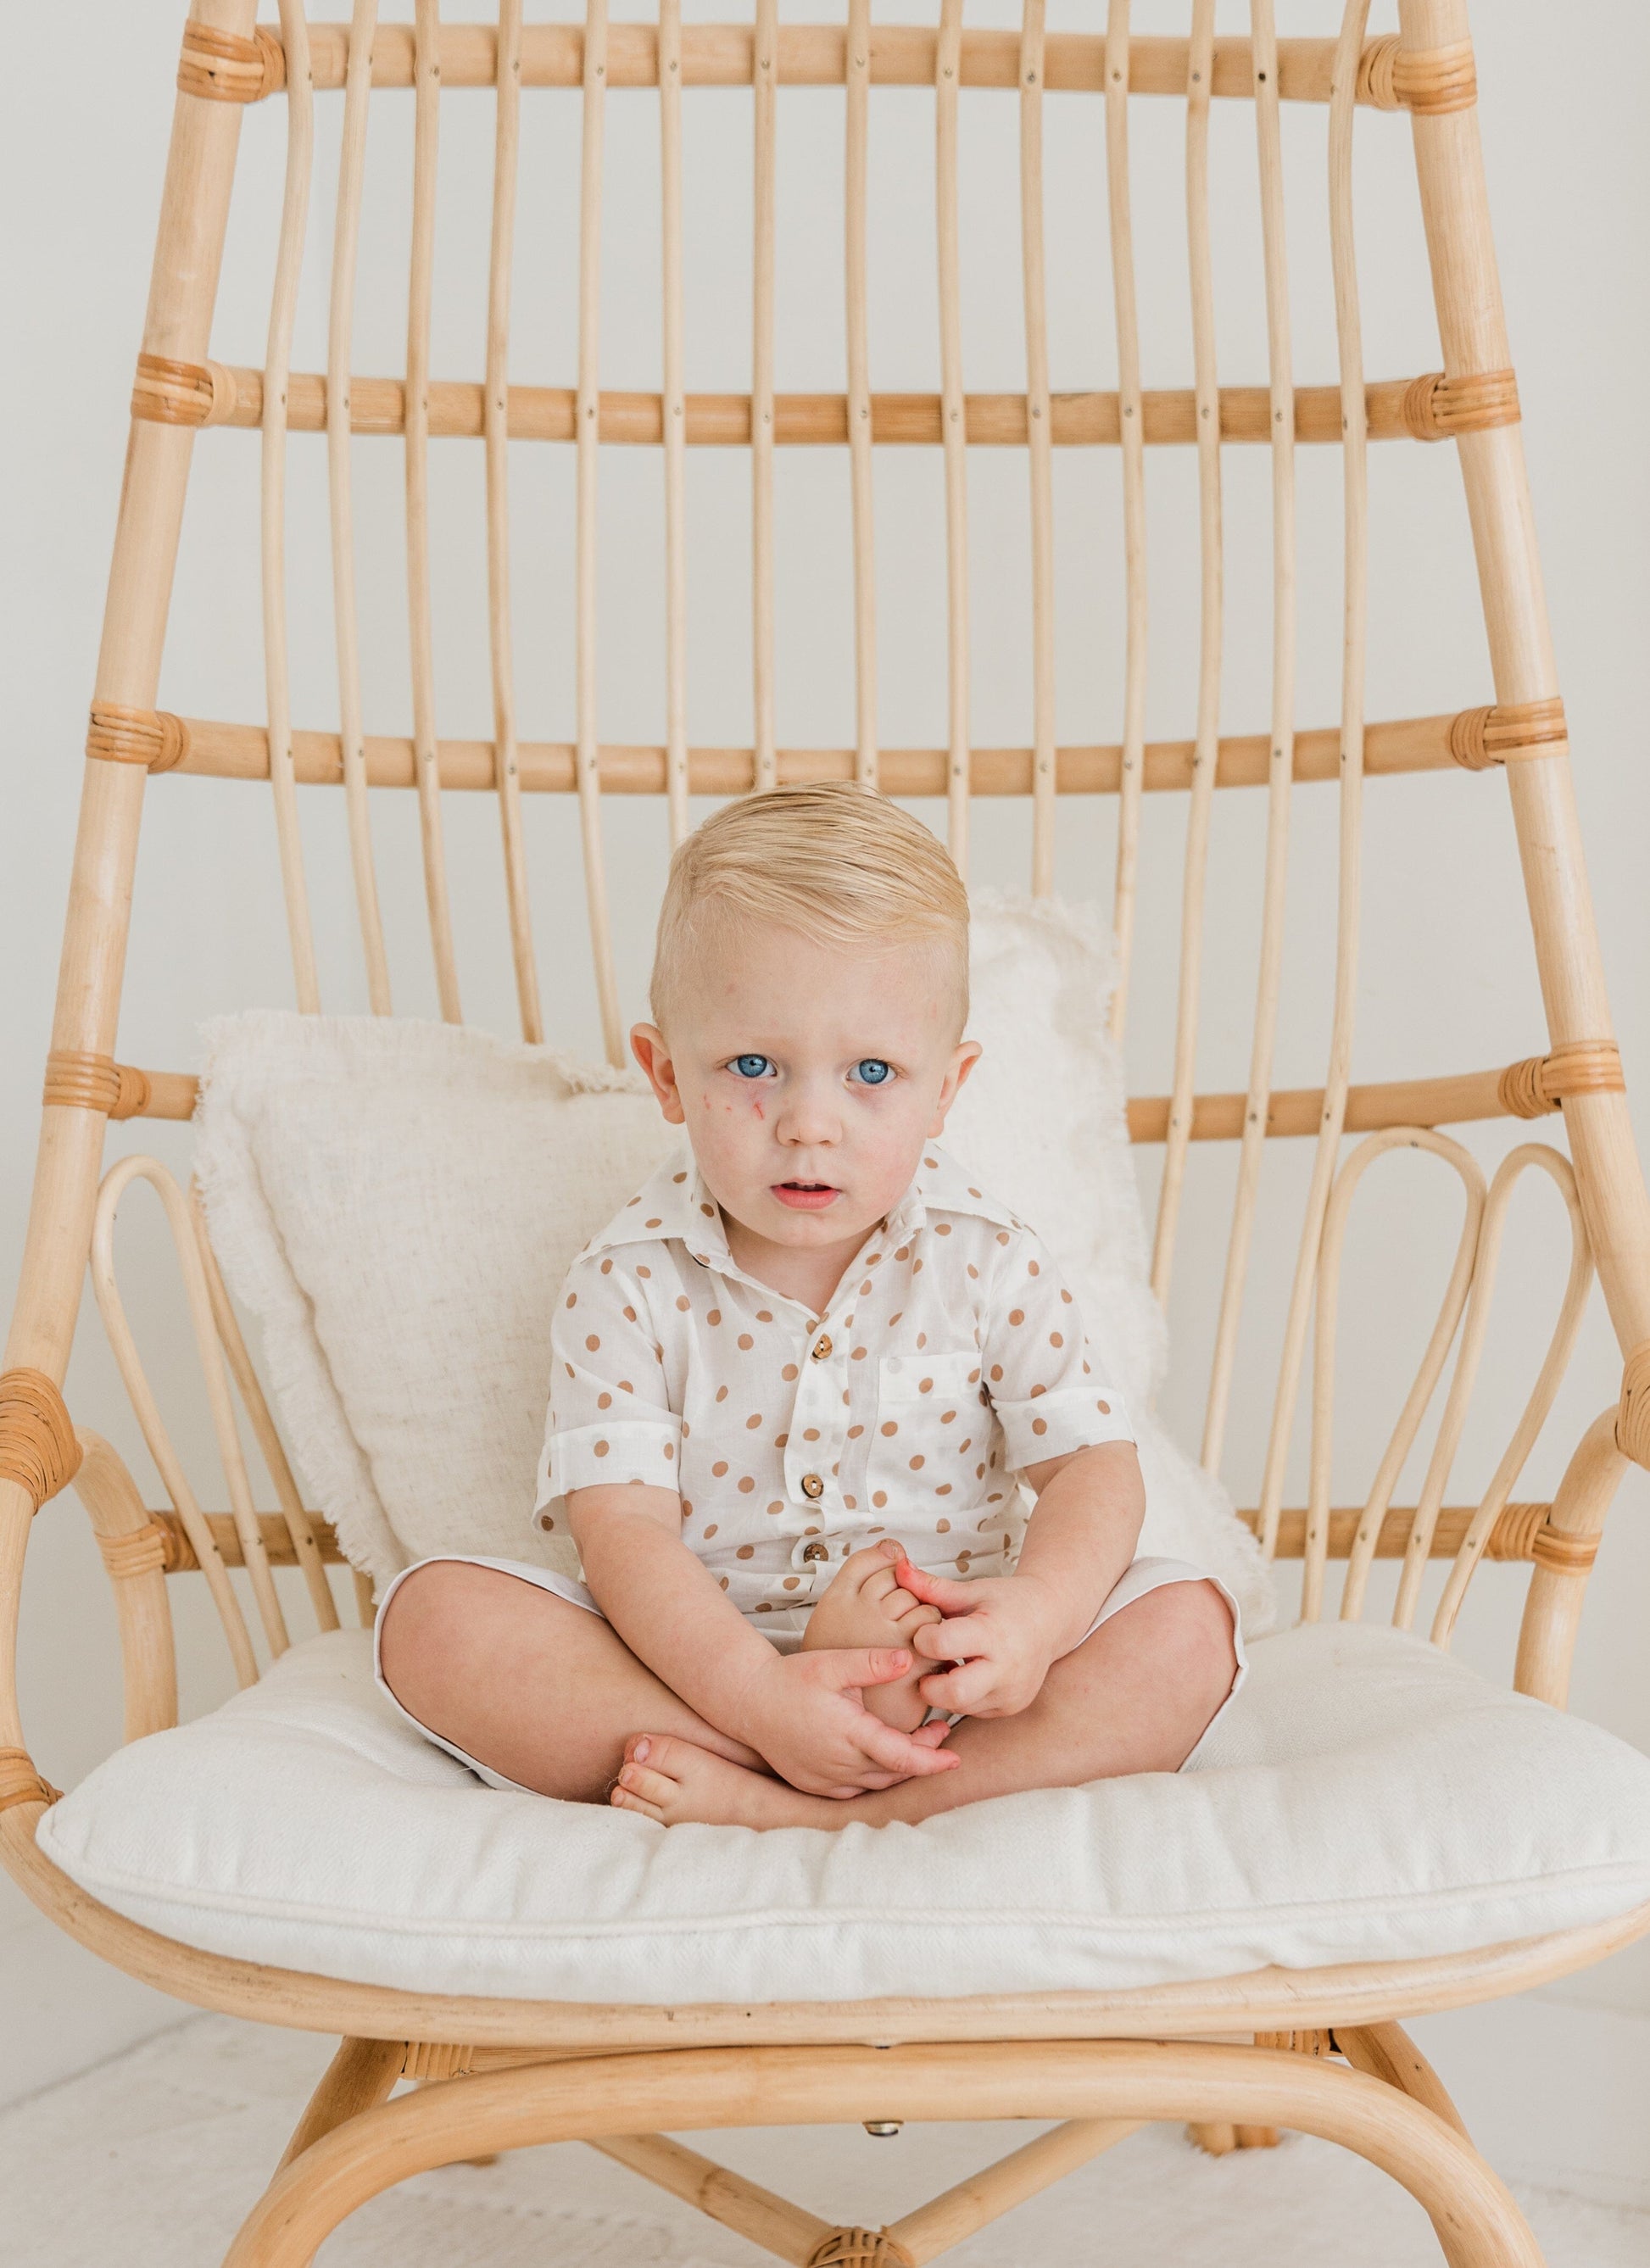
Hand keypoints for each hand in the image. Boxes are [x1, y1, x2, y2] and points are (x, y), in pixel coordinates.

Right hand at [736, 1645, 959, 1798]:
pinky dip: (876, 1777)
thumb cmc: (790, 1678)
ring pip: (877, 1783)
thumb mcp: (832, 1664)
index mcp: (847, 1733)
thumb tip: (909, 1659)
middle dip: (922, 1756)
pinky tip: (883, 1756)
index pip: (900, 1757)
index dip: (931, 1760)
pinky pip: (855, 1790)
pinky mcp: (814, 1785)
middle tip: (940, 1731)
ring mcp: (824, 1780)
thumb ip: (872, 1663)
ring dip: (900, 1767)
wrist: (748, 1700)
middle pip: (894, 1771)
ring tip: (919, 1741)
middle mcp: (837, 1764)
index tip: (954, 1759)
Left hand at [895, 1563, 1063, 1718]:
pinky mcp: (1010, 1708)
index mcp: (994, 1632)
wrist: (1051, 1619)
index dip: (924, 1637)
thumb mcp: (972, 1590)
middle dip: (928, 1682)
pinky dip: (959, 1698)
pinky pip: (972, 1712)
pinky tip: (961, 1675)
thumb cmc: (1007, 1601)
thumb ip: (932, 1586)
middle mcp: (1007, 1669)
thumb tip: (898, 1568)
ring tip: (944, 1665)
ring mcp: (1011, 1693)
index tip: (925, 1630)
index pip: (943, 1644)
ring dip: (942, 1691)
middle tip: (925, 1662)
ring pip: (958, 1707)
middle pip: (952, 1692)